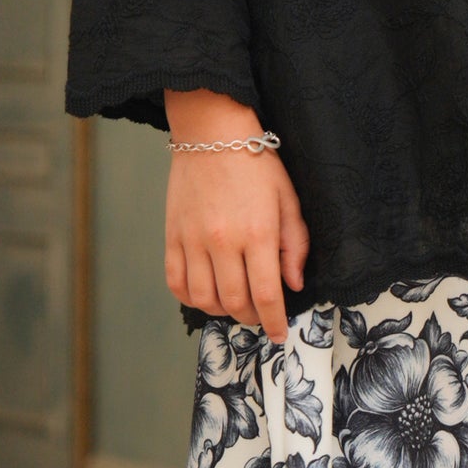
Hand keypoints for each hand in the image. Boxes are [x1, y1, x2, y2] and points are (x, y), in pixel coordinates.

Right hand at [164, 89, 309, 341]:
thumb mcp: (288, 199)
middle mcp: (223, 241)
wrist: (211, 132)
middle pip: (235, 302)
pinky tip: (206, 294)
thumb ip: (295, 244)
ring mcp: (193, 240)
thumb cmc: (255, 162)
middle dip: (251, 318)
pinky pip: (176, 282)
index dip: (275, 322)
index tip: (280, 334)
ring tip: (234, 305)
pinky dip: (190, 298)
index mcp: (258, 232)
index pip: (267, 295)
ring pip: (204, 299)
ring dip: (221, 312)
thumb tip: (294, 284)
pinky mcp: (172, 235)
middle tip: (260, 315)